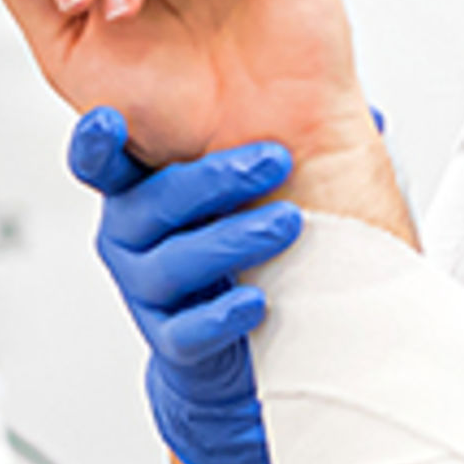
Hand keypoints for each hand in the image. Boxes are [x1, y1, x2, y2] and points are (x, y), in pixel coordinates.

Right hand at [68, 109, 296, 463]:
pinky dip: (222, 316)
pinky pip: (187, 330)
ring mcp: (146, 291)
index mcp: (140, 189)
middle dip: (215, 178)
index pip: (100, 161)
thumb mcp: (254, 192)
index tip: (110, 119)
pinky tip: (257, 302)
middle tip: (276, 159)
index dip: (96, 141)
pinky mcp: (171, 341)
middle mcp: (130, 236)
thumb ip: (287, 147)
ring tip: (288, 224)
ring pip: (172, 264)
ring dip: (231, 240)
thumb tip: (367, 117)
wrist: (239, 345)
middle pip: (153, 203)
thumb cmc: (243, 250)